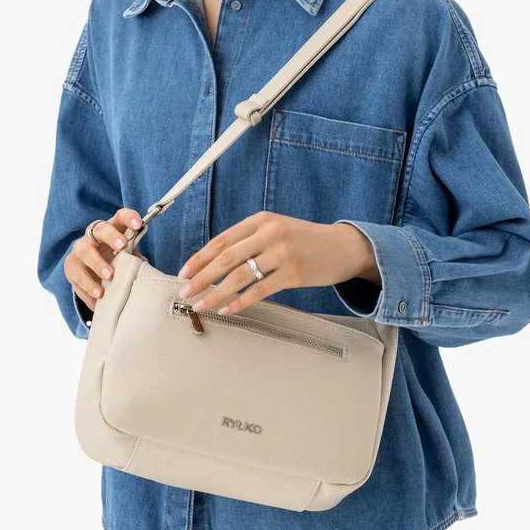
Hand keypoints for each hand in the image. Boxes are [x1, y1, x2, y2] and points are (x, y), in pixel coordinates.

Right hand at [65, 208, 147, 310]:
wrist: (93, 279)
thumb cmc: (115, 263)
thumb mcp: (126, 259)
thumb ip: (135, 260)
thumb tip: (144, 268)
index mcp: (112, 229)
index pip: (120, 217)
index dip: (129, 218)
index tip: (138, 225)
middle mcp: (93, 236)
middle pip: (100, 229)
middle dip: (111, 236)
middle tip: (122, 246)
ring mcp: (80, 250)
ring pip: (86, 251)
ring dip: (98, 263)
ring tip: (110, 277)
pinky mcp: (71, 267)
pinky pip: (78, 274)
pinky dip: (89, 285)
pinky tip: (99, 294)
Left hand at [176, 211, 380, 315]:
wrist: (344, 246)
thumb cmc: (306, 240)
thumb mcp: (277, 228)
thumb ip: (250, 240)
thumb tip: (215, 262)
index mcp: (261, 220)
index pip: (222, 240)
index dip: (200, 258)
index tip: (184, 273)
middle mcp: (270, 233)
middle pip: (226, 258)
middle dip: (201, 277)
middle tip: (185, 291)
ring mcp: (282, 254)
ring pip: (240, 276)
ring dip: (216, 293)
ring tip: (201, 305)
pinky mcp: (294, 274)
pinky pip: (259, 290)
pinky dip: (240, 301)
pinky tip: (227, 309)